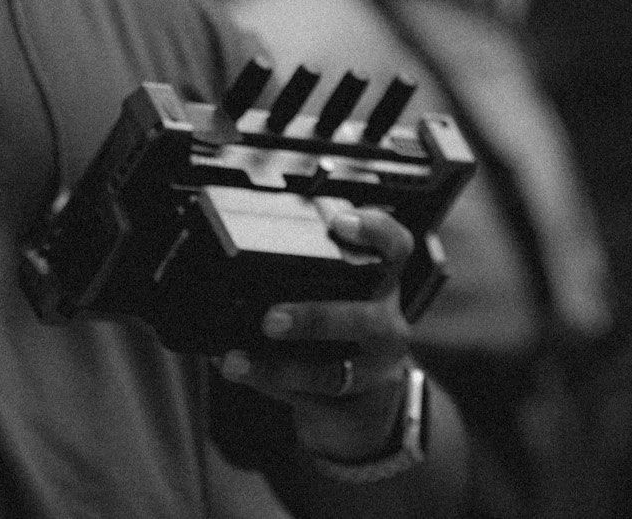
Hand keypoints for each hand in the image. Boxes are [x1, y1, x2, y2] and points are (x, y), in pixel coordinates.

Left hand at [218, 205, 415, 462]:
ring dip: (280, 368)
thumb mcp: (337, 293)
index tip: (339, 221)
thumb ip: (307, 267)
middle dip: (315, 319)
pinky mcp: (354, 409)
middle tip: (271, 319)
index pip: (395, 248)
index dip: (375, 230)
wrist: (363, 404)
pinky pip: (310, 402)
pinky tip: (239, 372)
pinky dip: (268, 386)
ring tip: (236, 361)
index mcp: (383, 284)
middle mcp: (387, 325)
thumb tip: (246, 245)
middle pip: (364, 318)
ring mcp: (375, 372)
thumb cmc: (339, 331)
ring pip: (334, 374)